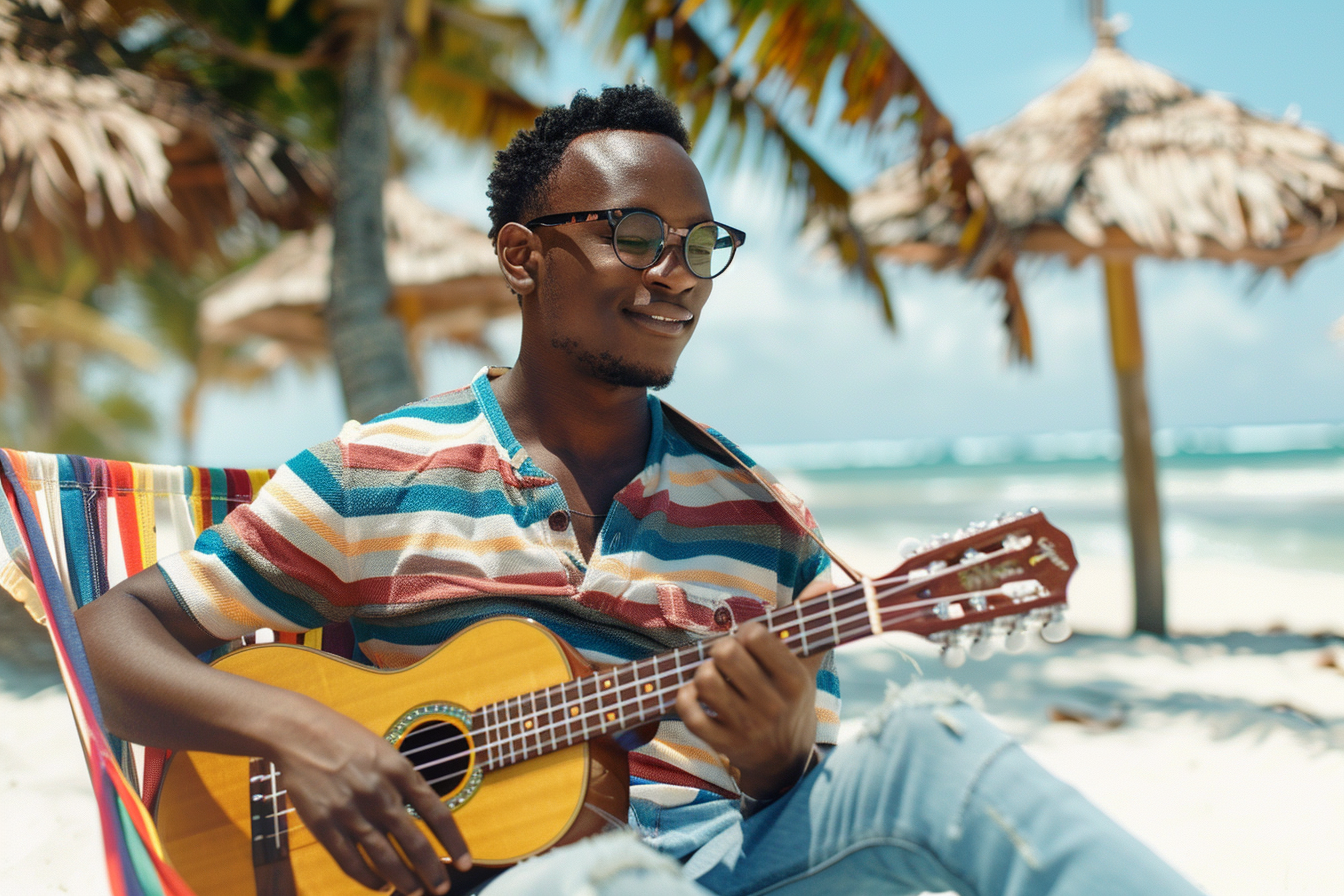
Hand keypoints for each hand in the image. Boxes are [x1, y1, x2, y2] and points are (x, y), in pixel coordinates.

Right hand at [269, 704, 471, 894]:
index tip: (464, 862)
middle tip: (442, 888)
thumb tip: (425, 812)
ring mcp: (351, 811)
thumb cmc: (345, 738)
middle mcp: (379, 793)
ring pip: (385, 857)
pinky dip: (368, 878)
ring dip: (404, 880)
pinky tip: (380, 886)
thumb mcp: (385, 751)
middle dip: (432, 871)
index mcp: (399, 771)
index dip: (454, 842)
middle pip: (414, 842)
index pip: (438, 813)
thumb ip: (404, 780)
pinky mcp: (324, 824)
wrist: (299, 732)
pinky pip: (351, 860)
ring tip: (415, 892)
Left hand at [675, 621, 818, 799]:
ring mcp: (748, 727)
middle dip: (720, 648)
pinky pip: (690, 713)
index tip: (750, 639)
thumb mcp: (807, 665)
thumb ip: (811, 624)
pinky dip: (685, 698)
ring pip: (705, 681)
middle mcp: (773, 705)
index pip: (757, 637)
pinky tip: (695, 694)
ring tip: (714, 677)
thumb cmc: (791, 700)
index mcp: (795, 680)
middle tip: (727, 657)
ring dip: (702, 673)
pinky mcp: (724, 744)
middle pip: (726, 654)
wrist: (785, 761)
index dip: (747, 631)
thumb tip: (828, 581)